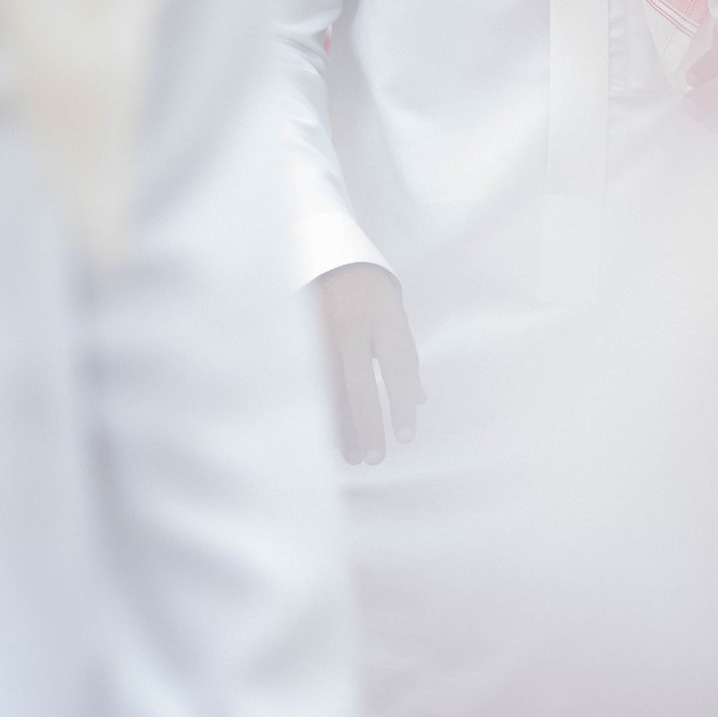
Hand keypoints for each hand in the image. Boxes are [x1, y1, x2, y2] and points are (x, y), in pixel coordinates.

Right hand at [315, 263, 421, 464]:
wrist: (330, 258)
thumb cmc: (371, 297)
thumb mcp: (394, 319)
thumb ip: (403, 359)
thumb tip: (420, 401)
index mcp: (385, 318)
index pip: (398, 367)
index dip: (402, 404)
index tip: (406, 437)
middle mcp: (353, 324)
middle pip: (360, 382)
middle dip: (368, 423)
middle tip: (375, 458)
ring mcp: (320, 330)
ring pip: (328, 387)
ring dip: (340, 425)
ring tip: (351, 457)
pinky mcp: (297, 335)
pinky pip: (306, 380)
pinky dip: (316, 409)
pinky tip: (324, 434)